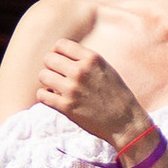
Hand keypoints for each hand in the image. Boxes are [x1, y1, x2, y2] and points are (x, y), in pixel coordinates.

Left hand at [35, 38, 149, 149]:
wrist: (125, 121)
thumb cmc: (115, 94)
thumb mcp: (104, 68)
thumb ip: (84, 60)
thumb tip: (58, 54)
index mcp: (92, 58)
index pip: (60, 45)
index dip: (56, 53)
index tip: (61, 62)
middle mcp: (81, 71)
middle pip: (48, 59)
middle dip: (50, 67)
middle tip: (58, 76)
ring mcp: (72, 89)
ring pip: (43, 75)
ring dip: (47, 81)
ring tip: (56, 88)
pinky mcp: (66, 106)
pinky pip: (42, 95)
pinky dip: (45, 96)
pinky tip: (55, 98)